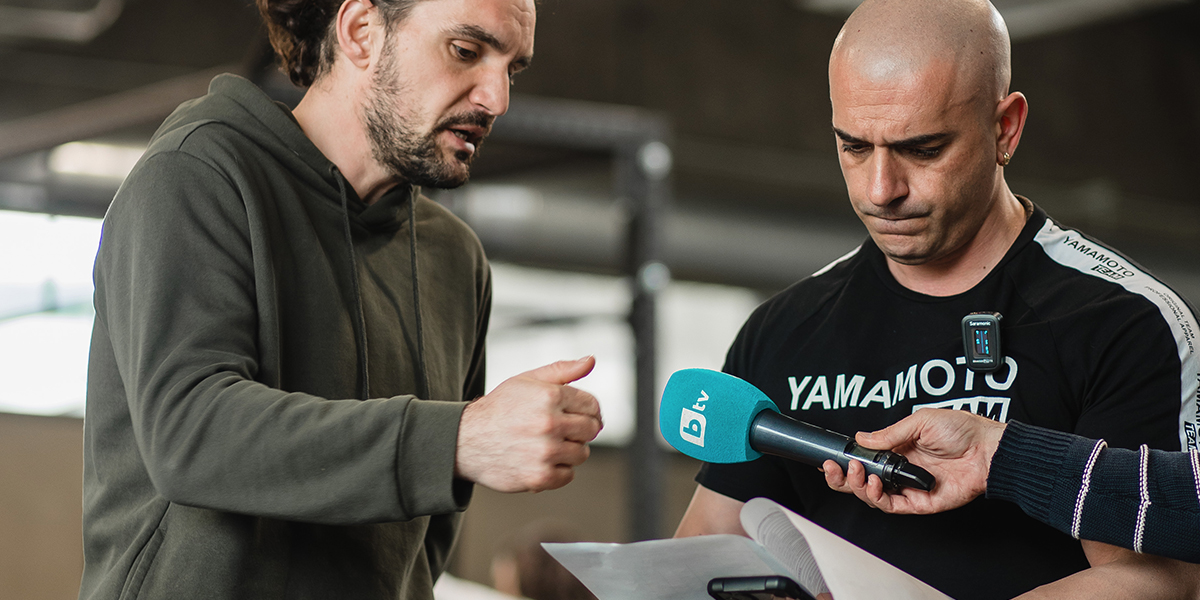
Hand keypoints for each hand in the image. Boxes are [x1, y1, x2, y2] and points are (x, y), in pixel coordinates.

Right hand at [455, 356, 602, 492]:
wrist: (466, 440)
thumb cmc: (499, 408)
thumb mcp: (528, 380)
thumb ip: (562, 370)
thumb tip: (590, 361)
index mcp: (551, 396)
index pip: (592, 406)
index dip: (588, 410)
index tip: (578, 415)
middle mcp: (550, 424)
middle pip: (591, 430)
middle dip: (580, 429)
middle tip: (561, 430)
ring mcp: (546, 452)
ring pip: (582, 453)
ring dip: (569, 450)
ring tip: (548, 444)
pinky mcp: (540, 477)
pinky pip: (568, 475)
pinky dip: (558, 470)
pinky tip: (541, 460)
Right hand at [822, 408, 1004, 513]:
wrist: (987, 449)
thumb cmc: (961, 430)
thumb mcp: (919, 422)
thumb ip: (888, 434)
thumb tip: (861, 439)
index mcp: (897, 450)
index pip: (864, 461)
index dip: (845, 462)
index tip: (830, 459)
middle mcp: (899, 471)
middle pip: (862, 482)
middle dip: (842, 477)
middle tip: (833, 468)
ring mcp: (908, 487)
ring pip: (872, 496)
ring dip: (858, 486)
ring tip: (857, 473)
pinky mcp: (920, 502)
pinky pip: (892, 506)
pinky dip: (878, 497)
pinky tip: (875, 484)